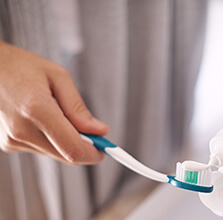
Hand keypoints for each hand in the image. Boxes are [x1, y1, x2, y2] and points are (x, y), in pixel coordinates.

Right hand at [0, 40, 108, 163]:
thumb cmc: (20, 66)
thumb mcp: (57, 77)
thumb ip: (79, 108)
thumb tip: (99, 130)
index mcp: (36, 110)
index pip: (72, 149)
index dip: (93, 154)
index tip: (105, 150)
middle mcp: (21, 131)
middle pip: (65, 155)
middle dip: (83, 146)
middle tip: (90, 129)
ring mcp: (12, 140)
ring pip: (55, 153)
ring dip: (65, 140)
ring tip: (56, 112)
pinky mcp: (8, 144)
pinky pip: (41, 148)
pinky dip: (51, 138)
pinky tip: (42, 118)